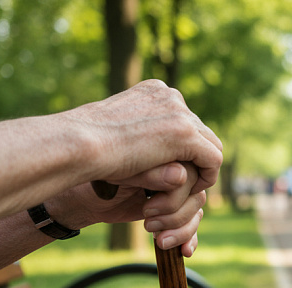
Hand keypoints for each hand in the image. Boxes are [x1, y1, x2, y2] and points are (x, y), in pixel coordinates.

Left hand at [48, 162, 205, 256]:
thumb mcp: (124, 172)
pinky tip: (184, 251)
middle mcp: (176, 166)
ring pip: (196, 210)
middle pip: (198, 192)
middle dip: (178, 211)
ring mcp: (175, 190)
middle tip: (148, 217)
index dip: (187, 188)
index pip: (196, 167)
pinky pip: (192, 222)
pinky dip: (189, 237)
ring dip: (180, 227)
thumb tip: (181, 176)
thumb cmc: (97, 177)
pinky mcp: (171, 209)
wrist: (82, 198)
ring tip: (155, 235)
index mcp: (168, 147)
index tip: (159, 203)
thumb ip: (153, 172)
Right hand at [68, 80, 222, 195]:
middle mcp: (170, 96)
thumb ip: (145, 140)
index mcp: (154, 92)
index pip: (183, 119)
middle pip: (200, 131)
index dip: (184, 147)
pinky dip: (207, 177)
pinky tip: (192, 191)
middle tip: (187, 183)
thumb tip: (170, 165)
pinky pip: (213, 159)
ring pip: (210, 145)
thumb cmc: (87, 147)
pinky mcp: (185, 134)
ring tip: (188, 189)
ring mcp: (179, 113)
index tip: (173, 168)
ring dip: (202, 169)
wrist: (78, 145)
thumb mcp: (119, 136)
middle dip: (196, 158)